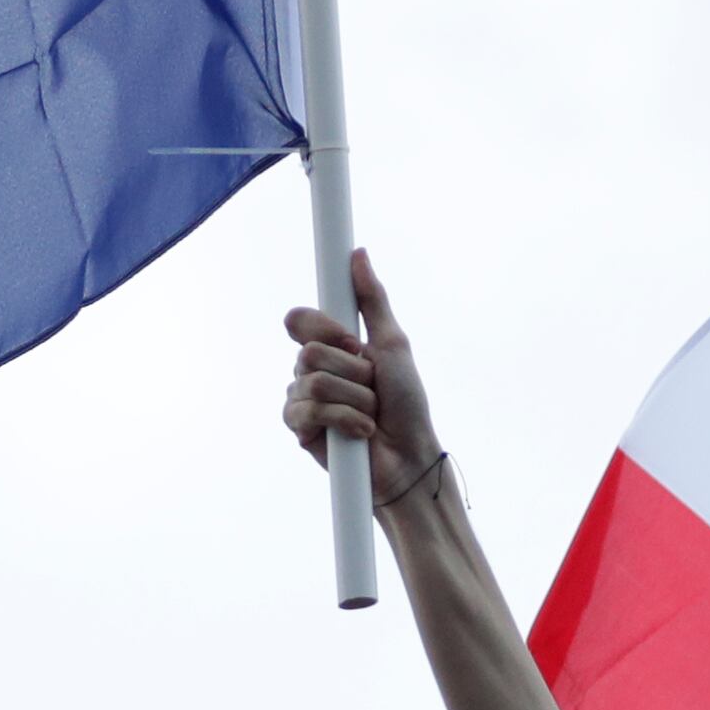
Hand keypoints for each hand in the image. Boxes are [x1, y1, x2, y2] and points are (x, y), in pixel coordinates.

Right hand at [281, 250, 439, 507]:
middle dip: (353, 372)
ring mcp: (304, 400)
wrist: (410, 455)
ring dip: (355, 400)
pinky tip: (358, 433)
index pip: (300, 320)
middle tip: (372, 387)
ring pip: (313, 382)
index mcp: (331, 346)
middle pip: (309, 352)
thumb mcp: (393, 344)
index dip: (325, 329)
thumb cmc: (407, 402)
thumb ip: (373, 299)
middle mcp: (312, 370)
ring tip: (370, 414)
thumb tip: (358, 254)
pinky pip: (307, 412)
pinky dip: (344, 420)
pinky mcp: (300, 430)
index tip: (352, 341)